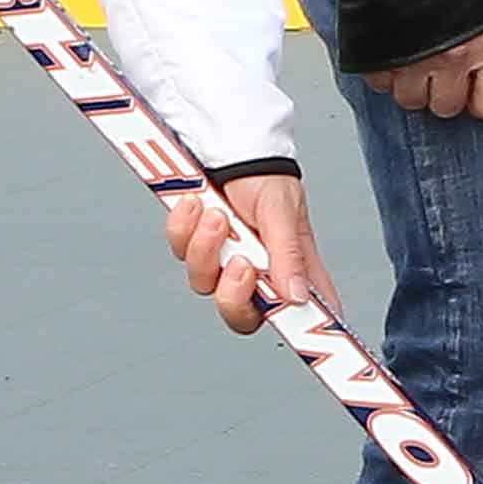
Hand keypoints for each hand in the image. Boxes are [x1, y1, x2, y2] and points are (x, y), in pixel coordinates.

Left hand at [163, 171, 333, 331]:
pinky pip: (179, 250)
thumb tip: (296, 297)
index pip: (304, 315)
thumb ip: (288, 256)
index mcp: (291, 270)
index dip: (303, 334)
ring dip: (207, 248)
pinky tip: (197, 204)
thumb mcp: (283, 214)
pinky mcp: (194, 244)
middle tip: (241, 264)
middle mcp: (257, 272)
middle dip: (234, 295)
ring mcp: (223, 261)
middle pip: (241, 317)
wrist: (229, 147)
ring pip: (203, 283)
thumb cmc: (267, 178)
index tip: (299, 336)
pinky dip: (184, 227)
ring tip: (217, 215)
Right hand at [372, 19, 482, 121]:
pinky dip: (385, 73)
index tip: (479, 90)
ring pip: (412, 101)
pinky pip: (381, 85)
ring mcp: (412, 59)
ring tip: (416, 55)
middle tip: (443, 64)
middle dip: (445, 91)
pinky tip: (394, 48)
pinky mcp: (376, 55)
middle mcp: (453, 57)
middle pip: (448, 108)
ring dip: (413, 84)